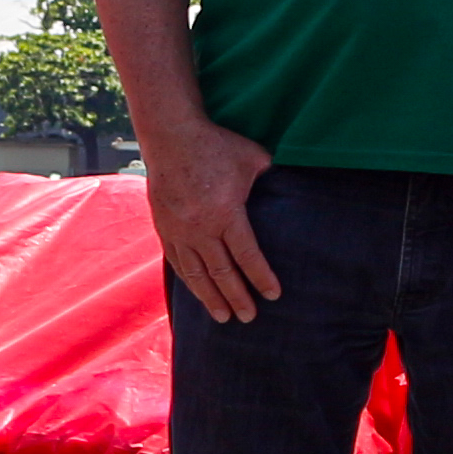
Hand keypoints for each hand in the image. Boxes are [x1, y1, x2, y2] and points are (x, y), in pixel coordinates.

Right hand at [144, 115, 280, 324]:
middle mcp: (200, 228)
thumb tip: (289, 188)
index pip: (248, 256)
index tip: (273, 295)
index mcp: (226, 213)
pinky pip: (177, 262)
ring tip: (223, 317)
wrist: (170, 135)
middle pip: (222, 273)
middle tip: (249, 318)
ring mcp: (179, 230)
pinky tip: (197, 292)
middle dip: (237, 298)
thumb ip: (270, 178)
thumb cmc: (216, 145)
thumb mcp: (253, 159)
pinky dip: (189, 281)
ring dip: (211, 297)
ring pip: (196, 273)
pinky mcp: (163, 227)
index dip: (261, 278)